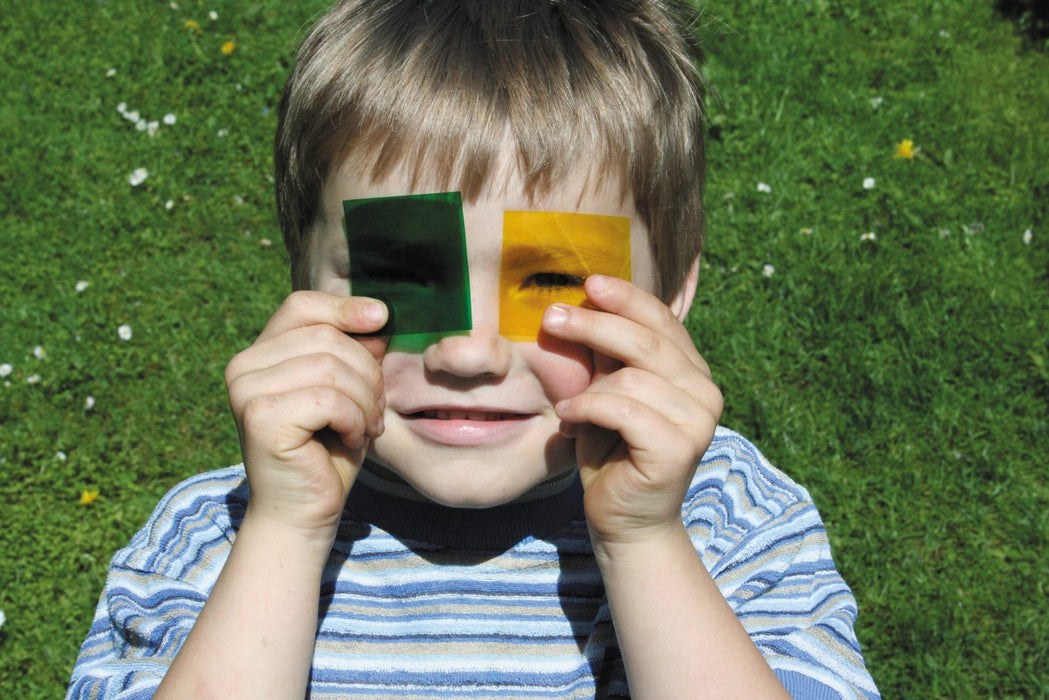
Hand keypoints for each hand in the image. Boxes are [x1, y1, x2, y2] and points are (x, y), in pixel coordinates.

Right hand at [224, 291, 388, 537]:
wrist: (303, 513)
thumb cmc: (327, 451)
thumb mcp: (347, 391)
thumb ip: (354, 353)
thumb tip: (376, 315)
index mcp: (259, 354)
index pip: (301, 306)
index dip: (344, 307)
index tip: (381, 319)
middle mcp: (243, 367)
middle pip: (327, 338)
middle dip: (368, 373)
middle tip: (376, 410)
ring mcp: (247, 391)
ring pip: (331, 367)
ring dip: (365, 400)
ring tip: (366, 427)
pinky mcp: (261, 418)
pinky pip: (328, 399)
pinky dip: (354, 419)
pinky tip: (351, 439)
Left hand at [540, 275, 722, 547]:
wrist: (624, 519)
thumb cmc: (611, 453)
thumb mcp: (607, 392)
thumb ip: (608, 355)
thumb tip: (584, 300)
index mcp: (691, 371)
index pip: (662, 321)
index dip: (627, 298)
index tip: (589, 282)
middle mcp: (705, 391)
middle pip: (647, 341)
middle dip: (595, 323)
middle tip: (552, 317)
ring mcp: (698, 421)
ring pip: (632, 377)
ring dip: (587, 389)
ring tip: (567, 409)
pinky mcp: (679, 448)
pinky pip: (624, 410)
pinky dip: (589, 410)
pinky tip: (570, 424)